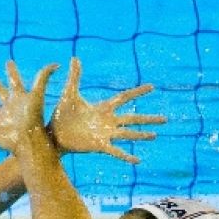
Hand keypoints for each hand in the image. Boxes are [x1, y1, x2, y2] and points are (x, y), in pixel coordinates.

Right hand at [0, 60, 57, 154]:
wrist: (27, 140)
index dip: (12, 71)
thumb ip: (43, 78)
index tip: (9, 62)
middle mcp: (10, 106)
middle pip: (3, 94)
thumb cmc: (33, 118)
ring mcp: (2, 118)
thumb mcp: (37, 95)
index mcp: (18, 97)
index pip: (14, 80)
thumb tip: (56, 64)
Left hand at [48, 57, 165, 163]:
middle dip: (149, 119)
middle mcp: (107, 121)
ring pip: (127, 134)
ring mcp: (104, 134)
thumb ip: (74, 77)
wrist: (52, 135)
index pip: (124, 97)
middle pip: (132, 118)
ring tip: (155, 135)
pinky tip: (138, 161)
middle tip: (166, 119)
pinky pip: (116, 151)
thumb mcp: (69, 94)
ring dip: (141, 135)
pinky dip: (126, 156)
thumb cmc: (61, 115)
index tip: (152, 87)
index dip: (137, 92)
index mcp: (102, 108)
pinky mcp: (98, 146)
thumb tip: (74, 58)